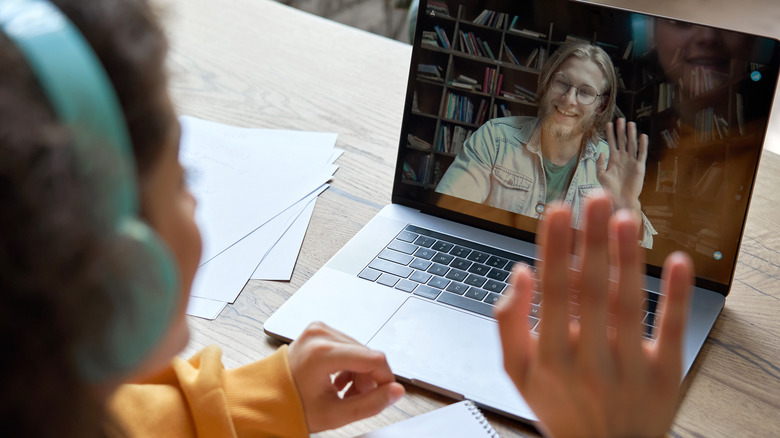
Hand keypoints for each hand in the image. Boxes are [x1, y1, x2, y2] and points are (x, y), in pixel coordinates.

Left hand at [287, 322, 404, 432]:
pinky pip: (347, 345)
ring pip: (360, 350)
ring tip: (343, 391)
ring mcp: (318, 329)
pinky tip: (338, 380)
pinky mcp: (318, 329)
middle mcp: (320, 334)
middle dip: (368, 379)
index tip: (385, 394)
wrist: (266, 398)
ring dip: (359, 372)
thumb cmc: (293, 406)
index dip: (386, 379)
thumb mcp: (335, 414)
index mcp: (322, 353)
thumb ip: (371, 404)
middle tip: (354, 398)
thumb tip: (396, 392)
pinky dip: (349, 363)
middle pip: (367, 354)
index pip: (374, 359)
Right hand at [495, 195, 692, 437]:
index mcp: (550, 357)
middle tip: (594, 199)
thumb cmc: (560, 405)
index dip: (555, 248)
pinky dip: (677, 295)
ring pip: (628, 304)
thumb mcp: (517, 372)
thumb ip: (509, 323)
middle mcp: (588, 361)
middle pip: (591, 290)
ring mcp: (629, 369)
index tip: (557, 211)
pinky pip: (672, 330)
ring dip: (628, 258)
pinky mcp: (665, 375)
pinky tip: (678, 261)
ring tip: (624, 218)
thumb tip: (519, 273)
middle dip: (592, 240)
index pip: (552, 292)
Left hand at [597, 118, 647, 210]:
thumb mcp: (601, 176)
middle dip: (621, 130)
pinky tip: (642, 136)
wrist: (621, 199)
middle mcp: (623, 159)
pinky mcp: (639, 167)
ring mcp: (631, 162)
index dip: (610, 134)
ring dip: (631, 134)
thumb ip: (600, 164)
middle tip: (620, 119)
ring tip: (630, 124)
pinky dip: (642, 145)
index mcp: (613, 160)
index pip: (611, 143)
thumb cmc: (610, 189)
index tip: (608, 124)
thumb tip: (601, 152)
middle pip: (622, 141)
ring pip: (632, 145)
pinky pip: (641, 154)